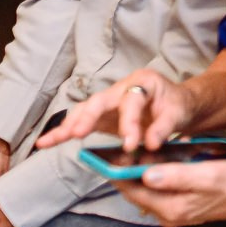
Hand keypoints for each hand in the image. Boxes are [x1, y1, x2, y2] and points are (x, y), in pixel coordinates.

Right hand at [36, 69, 193, 154]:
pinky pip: (81, 123)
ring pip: (85, 111)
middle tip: (78, 134)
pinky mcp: (102, 117)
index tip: (131, 144)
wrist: (177, 104)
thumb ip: (164, 127)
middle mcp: (122, 88)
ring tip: (48, 142)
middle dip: (87, 117)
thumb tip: (150, 144)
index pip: (131, 100)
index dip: (129, 122)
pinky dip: (65, 133)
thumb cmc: (178, 105)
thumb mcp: (179, 113)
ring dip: (68, 127)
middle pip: (99, 101)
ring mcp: (109, 102)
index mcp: (143, 82)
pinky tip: (46, 143)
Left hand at [112, 160, 225, 226]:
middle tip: (116, 153)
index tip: (105, 159)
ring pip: (146, 192)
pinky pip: (158, 193)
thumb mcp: (207, 175)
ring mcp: (175, 213)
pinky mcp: (181, 207)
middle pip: (137, 193)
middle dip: (125, 175)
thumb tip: (146, 175)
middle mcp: (170, 215)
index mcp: (172, 208)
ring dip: (137, 176)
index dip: (118, 175)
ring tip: (129, 156)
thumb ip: (176, 176)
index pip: (134, 191)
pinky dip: (152, 179)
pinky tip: (153, 165)